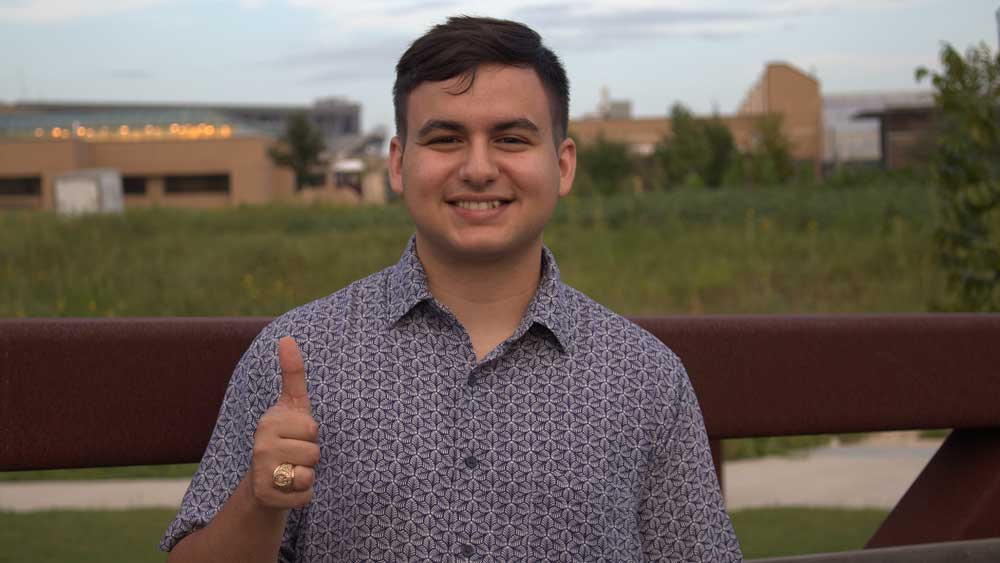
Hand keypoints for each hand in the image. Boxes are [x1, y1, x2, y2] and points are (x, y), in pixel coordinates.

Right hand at [249, 336, 319, 509]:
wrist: (263, 481)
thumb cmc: (285, 437)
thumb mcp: (291, 405)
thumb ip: (292, 373)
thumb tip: (287, 337)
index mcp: (269, 422)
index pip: (311, 427)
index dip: (310, 433)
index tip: (296, 432)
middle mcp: (260, 446)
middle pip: (313, 451)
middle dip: (311, 455)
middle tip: (295, 454)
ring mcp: (261, 472)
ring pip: (309, 474)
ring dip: (308, 475)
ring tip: (292, 470)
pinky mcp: (267, 496)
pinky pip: (305, 496)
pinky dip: (304, 495)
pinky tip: (290, 489)